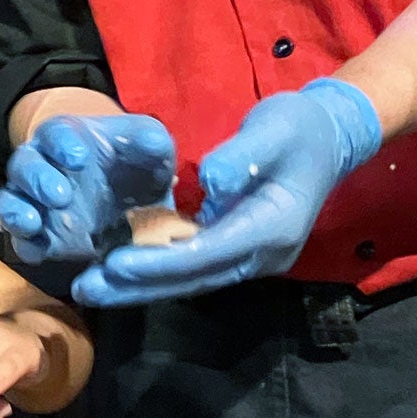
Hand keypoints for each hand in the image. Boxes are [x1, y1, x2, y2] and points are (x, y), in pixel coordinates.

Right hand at [0, 114, 176, 262]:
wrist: (135, 203)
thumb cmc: (135, 165)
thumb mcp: (151, 147)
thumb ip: (150, 140)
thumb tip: (151, 142)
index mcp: (67, 138)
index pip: (55, 133)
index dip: (62, 144)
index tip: (79, 158)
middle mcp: (42, 166)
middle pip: (24, 166)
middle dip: (37, 179)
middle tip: (60, 195)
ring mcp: (35, 203)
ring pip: (10, 201)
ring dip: (16, 211)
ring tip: (32, 224)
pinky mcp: (39, 236)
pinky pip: (22, 240)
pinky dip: (25, 245)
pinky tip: (38, 252)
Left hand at [71, 79, 380, 307]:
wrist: (330, 136)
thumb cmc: (299, 127)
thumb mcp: (273, 128)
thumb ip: (240, 156)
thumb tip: (208, 182)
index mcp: (273, 227)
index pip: (208, 253)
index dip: (160, 263)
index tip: (114, 264)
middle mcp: (262, 254)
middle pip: (194, 279)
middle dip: (139, 287)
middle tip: (86, 290)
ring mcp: (252, 256)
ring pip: (192, 280)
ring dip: (142, 286)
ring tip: (91, 289)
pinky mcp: (239, 248)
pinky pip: (194, 267)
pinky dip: (157, 272)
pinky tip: (120, 273)